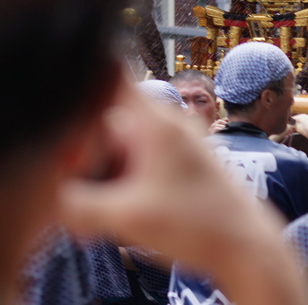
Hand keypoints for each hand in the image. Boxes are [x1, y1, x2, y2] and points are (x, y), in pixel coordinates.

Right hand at [57, 79, 307, 304]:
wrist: (245, 245)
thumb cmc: (198, 225)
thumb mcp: (124, 216)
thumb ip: (74, 201)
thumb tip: (49, 192)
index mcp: (154, 121)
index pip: (107, 75)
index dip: (77, 88)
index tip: (62, 124)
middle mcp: (164, 123)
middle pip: (102, 121)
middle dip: (80, 158)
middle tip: (72, 199)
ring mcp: (171, 143)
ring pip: (115, 147)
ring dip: (97, 179)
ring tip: (95, 221)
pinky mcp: (175, 163)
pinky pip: (133, 163)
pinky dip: (118, 185)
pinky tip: (113, 220)